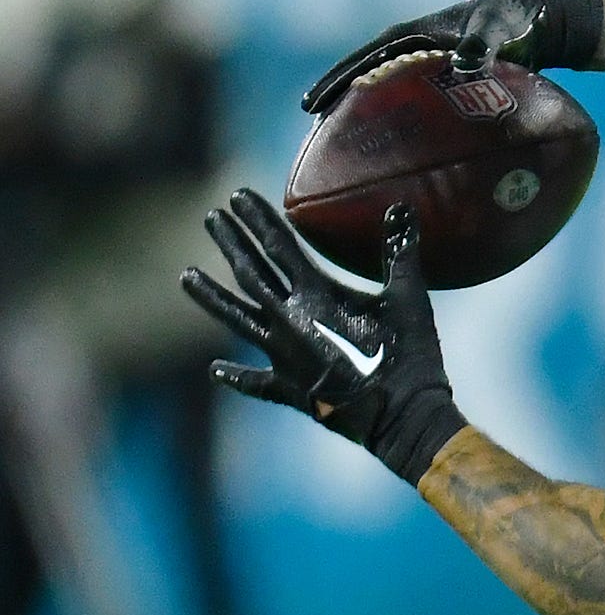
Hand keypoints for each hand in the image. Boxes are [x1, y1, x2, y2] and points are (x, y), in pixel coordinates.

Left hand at [180, 190, 466, 484]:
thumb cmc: (408, 356)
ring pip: (237, 321)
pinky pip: (255, 381)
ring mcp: (282, 357)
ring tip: (185, 276)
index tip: (237, 196)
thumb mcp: (409, 299)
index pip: (278, 247)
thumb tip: (400, 207)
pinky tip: (215, 371)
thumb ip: (401, 252)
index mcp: (316, 297)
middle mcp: (288, 322)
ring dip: (211, 297)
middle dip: (230, 243)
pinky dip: (235, 376)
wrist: (401, 418)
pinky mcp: (288, 389)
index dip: (258, 220)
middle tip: (211, 218)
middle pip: (250, 275)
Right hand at [300, 0, 598, 113]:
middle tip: (314, 127)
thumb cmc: (512, 19)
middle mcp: (413, 46)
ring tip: (344, 141)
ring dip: (366, 109)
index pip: (364, 59)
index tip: (311, 104)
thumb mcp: (496, 28)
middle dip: (339, 97)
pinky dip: (401, 116)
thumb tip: (462, 65)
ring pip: (387, 88)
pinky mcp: (444, 76)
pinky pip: (414, 99)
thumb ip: (480, 44)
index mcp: (412, 33)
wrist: (535, 20)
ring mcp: (427, 61)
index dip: (336, 80)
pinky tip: (398, 144)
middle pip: (366, 74)